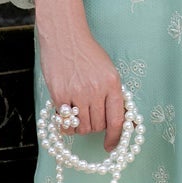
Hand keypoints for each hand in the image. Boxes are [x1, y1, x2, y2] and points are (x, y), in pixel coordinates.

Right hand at [32, 0, 125, 150]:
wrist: (65, 36)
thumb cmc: (88, 54)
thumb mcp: (107, 71)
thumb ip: (113, 95)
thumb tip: (121, 121)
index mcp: (112, 84)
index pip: (117, 120)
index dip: (115, 138)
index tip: (111, 146)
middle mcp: (96, 90)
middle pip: (98, 126)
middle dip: (95, 127)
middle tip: (90, 118)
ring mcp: (77, 93)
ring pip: (82, 127)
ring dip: (80, 127)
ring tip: (78, 115)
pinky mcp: (59, 94)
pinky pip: (65, 123)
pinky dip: (66, 126)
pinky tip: (66, 118)